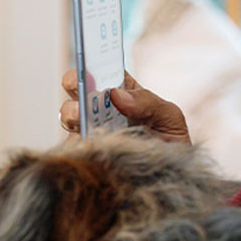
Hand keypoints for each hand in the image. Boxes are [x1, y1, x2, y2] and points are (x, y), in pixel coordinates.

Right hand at [60, 70, 190, 143]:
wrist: (171, 179)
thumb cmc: (171, 143)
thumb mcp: (169, 118)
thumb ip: (148, 102)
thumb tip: (116, 94)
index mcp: (124, 92)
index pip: (102, 69)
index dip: (90, 61)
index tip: (88, 61)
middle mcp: (102, 108)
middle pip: (77, 89)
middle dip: (75, 84)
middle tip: (84, 91)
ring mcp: (90, 131)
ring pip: (68, 116)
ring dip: (72, 115)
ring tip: (84, 122)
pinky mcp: (84, 155)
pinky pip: (69, 148)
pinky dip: (75, 144)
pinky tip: (88, 147)